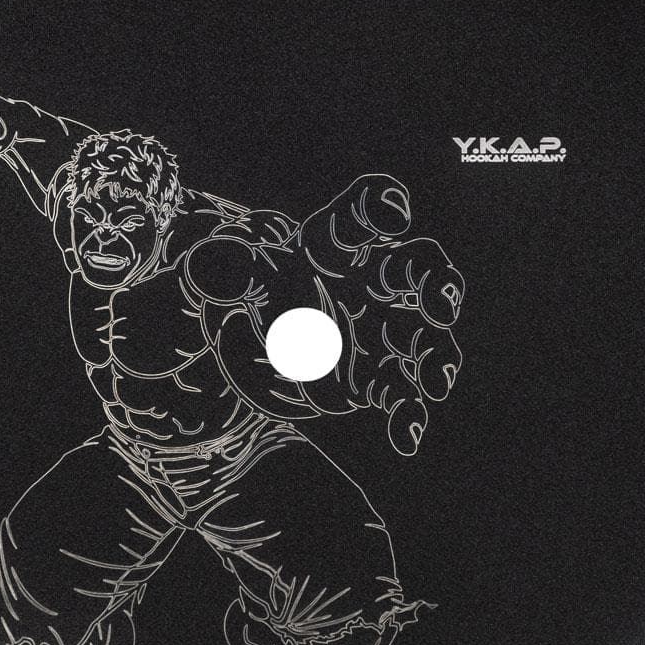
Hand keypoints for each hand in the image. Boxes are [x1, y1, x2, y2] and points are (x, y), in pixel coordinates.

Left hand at [189, 176, 464, 455]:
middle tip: (440, 304)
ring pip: (422, 337)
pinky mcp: (371, 376)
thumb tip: (204, 266)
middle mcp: (367, 282)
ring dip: (435, 357)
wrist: (242, 339)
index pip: (360, 216)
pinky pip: (398, 393)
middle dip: (435, 285)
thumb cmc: (245, 288)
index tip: (391, 213)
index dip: (379, 207)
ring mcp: (375, 331)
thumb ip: (224, 270)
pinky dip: (406, 414)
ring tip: (435, 382)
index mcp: (332, 244)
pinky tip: (406, 436)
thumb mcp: (227, 275)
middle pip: (415, 271)